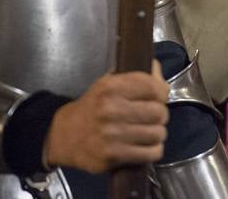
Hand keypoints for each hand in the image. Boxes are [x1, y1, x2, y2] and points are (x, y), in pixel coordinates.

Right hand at [44, 61, 168, 173]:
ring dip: (158, 133)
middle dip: (161, 114)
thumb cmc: (92, 107)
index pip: (151, 86)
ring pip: (157, 133)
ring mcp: (112, 135)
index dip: (162, 91)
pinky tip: (146, 145)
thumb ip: (133, 76)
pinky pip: (150, 153)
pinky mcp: (114, 156)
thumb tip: (157, 70)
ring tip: (150, 131)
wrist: (65, 135)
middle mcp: (111, 109)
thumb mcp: (107, 83)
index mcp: (111, 87)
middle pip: (158, 111)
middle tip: (155, 116)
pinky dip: (154, 150)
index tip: (160, 96)